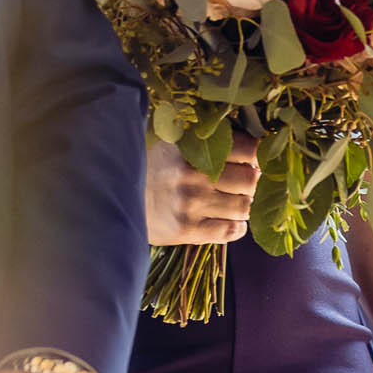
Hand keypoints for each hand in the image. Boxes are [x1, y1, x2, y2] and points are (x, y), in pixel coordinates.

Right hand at [145, 133, 259, 246]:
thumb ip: (206, 142)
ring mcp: (191, 203)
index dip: (255, 157)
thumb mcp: (173, 145)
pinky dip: (238, 226)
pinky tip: (229, 220)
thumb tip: (254, 154)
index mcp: (190, 146)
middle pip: (250, 180)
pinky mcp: (188, 230)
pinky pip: (232, 230)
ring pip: (244, 207)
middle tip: (243, 184)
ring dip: (244, 206)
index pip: (245, 148)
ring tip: (233, 203)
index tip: (252, 162)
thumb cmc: (153, 171)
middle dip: (251, 183)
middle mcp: (192, 174)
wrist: (117, 200)